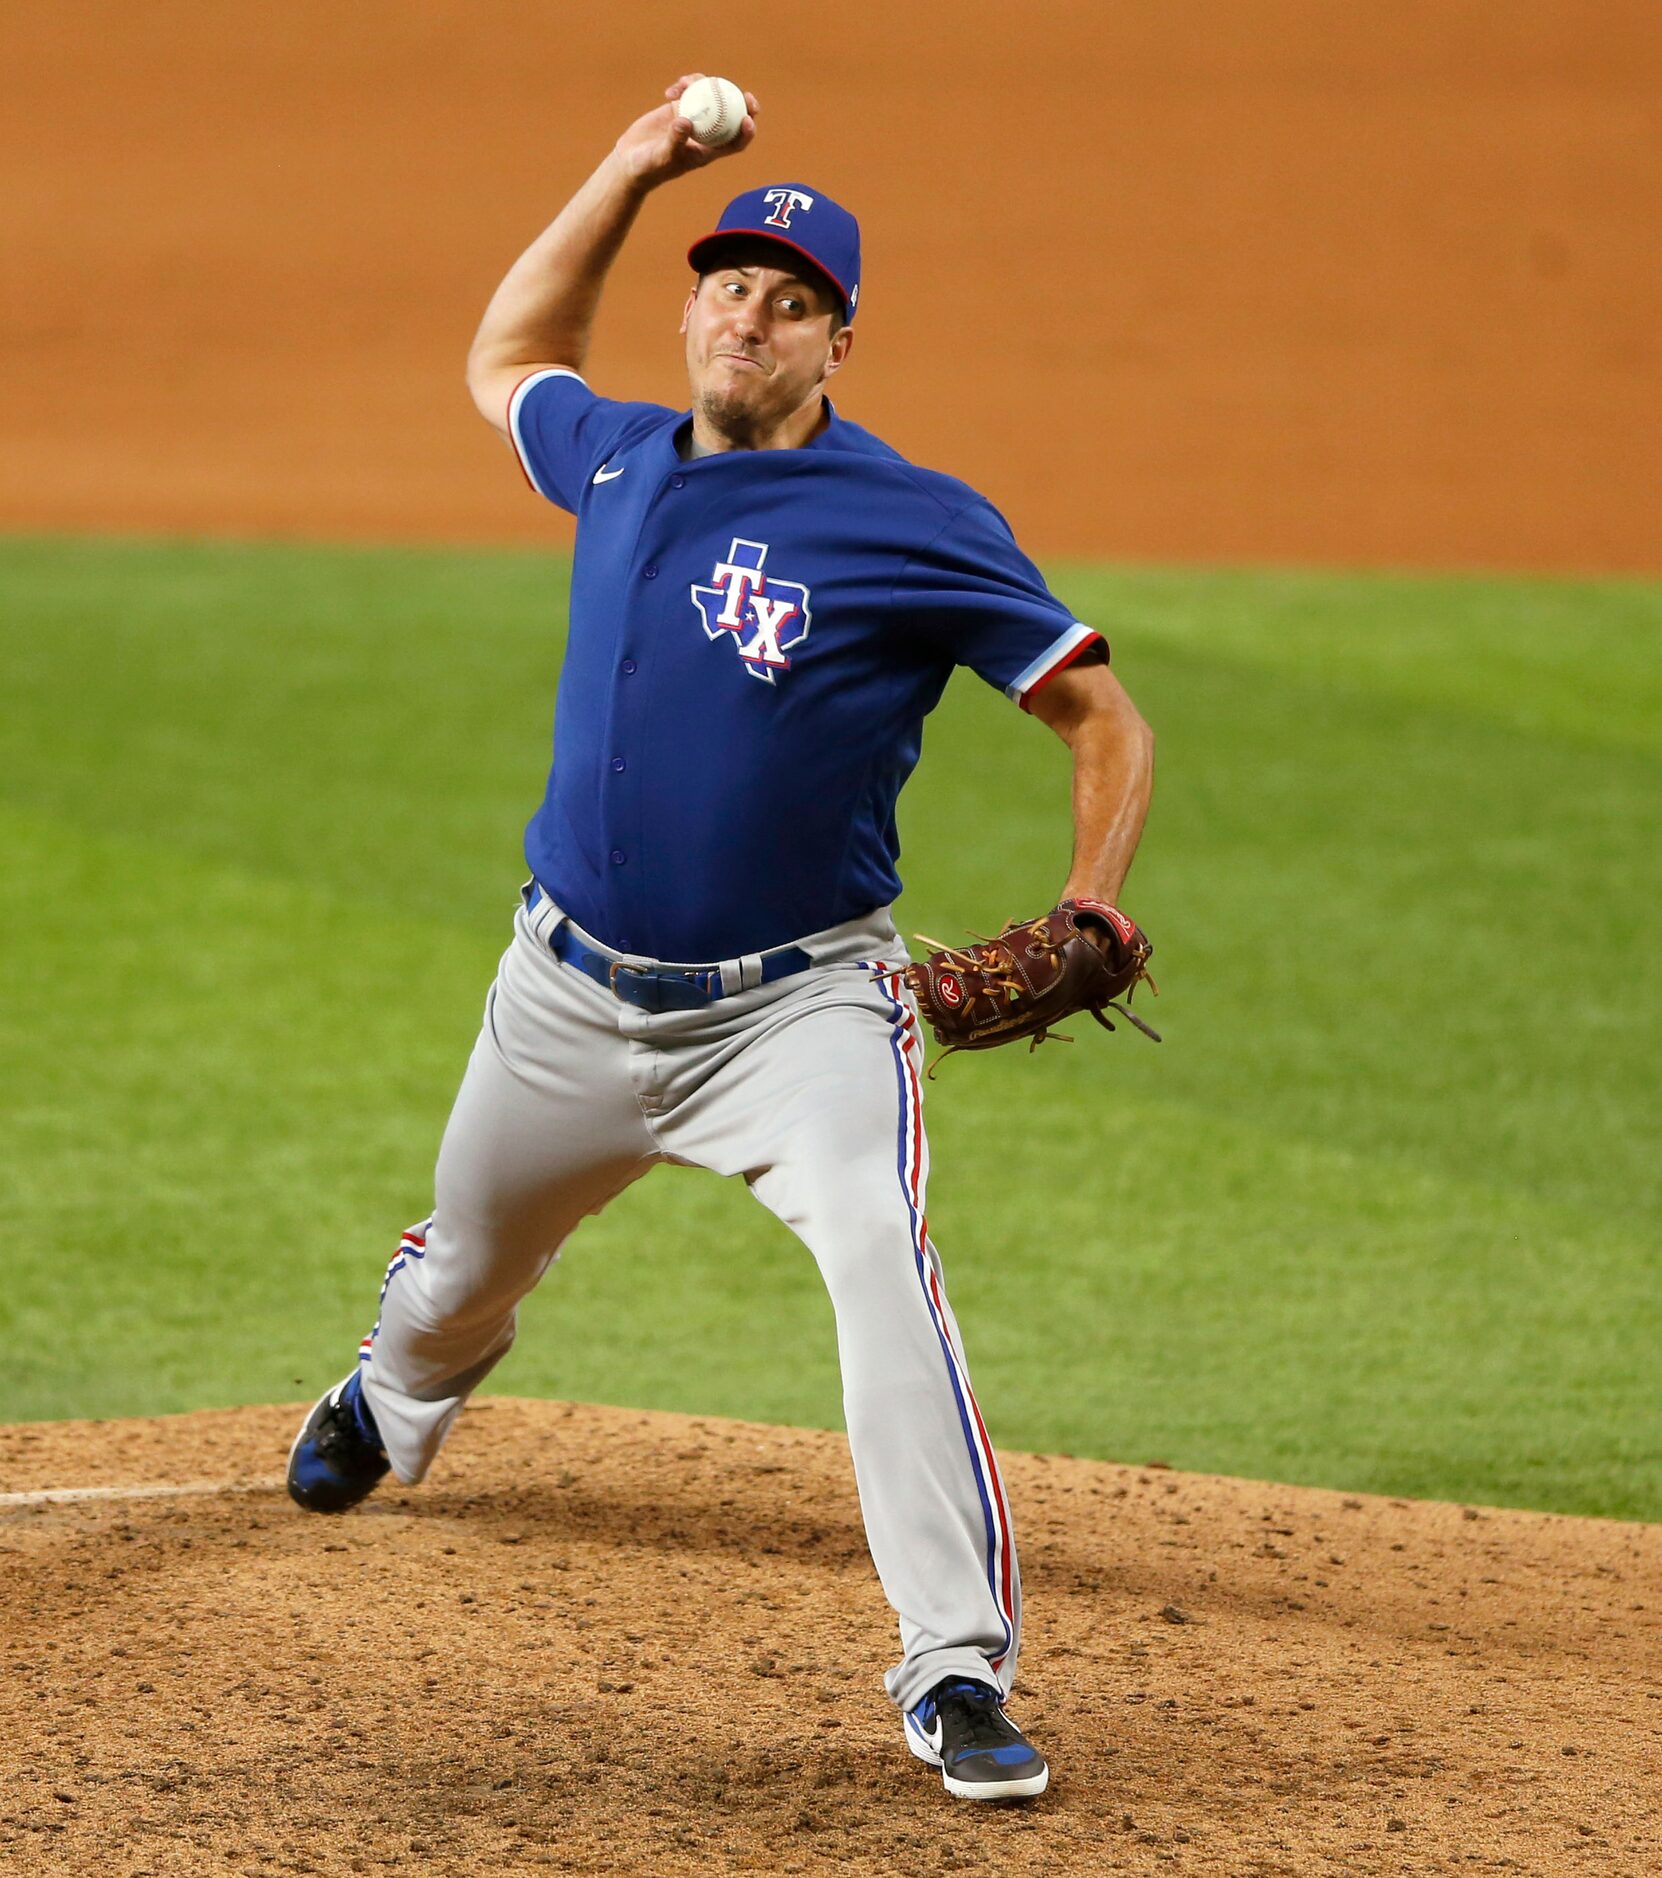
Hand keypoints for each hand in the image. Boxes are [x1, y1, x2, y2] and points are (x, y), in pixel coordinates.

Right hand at [612, 75, 758, 188]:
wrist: (631, 161)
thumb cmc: (649, 167)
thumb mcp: (662, 156)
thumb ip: (674, 140)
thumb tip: (685, 120)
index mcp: (707, 150)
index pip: (734, 143)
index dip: (746, 132)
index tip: (748, 119)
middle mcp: (704, 133)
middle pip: (731, 116)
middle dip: (742, 104)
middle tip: (745, 94)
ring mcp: (693, 118)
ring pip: (710, 97)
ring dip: (705, 86)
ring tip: (686, 84)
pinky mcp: (678, 107)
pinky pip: (689, 90)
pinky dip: (684, 86)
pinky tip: (671, 91)